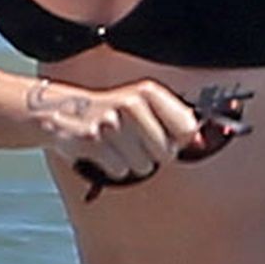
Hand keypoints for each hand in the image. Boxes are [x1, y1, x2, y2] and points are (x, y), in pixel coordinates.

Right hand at [28, 78, 199, 189]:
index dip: (179, 139)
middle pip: (167, 152)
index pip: (187, 127)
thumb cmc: (112, 113)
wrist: (63, 111)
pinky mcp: (92, 141)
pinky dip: (113, 168)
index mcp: (148, 92)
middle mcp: (131, 104)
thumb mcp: (144, 107)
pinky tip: (103, 153)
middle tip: (135, 142)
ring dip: (131, 162)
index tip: (168, 137)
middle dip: (154, 155)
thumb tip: (201, 142)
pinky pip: (120, 171)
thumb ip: (175, 122)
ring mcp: (110, 122)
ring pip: (143, 166)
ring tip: (116, 146)